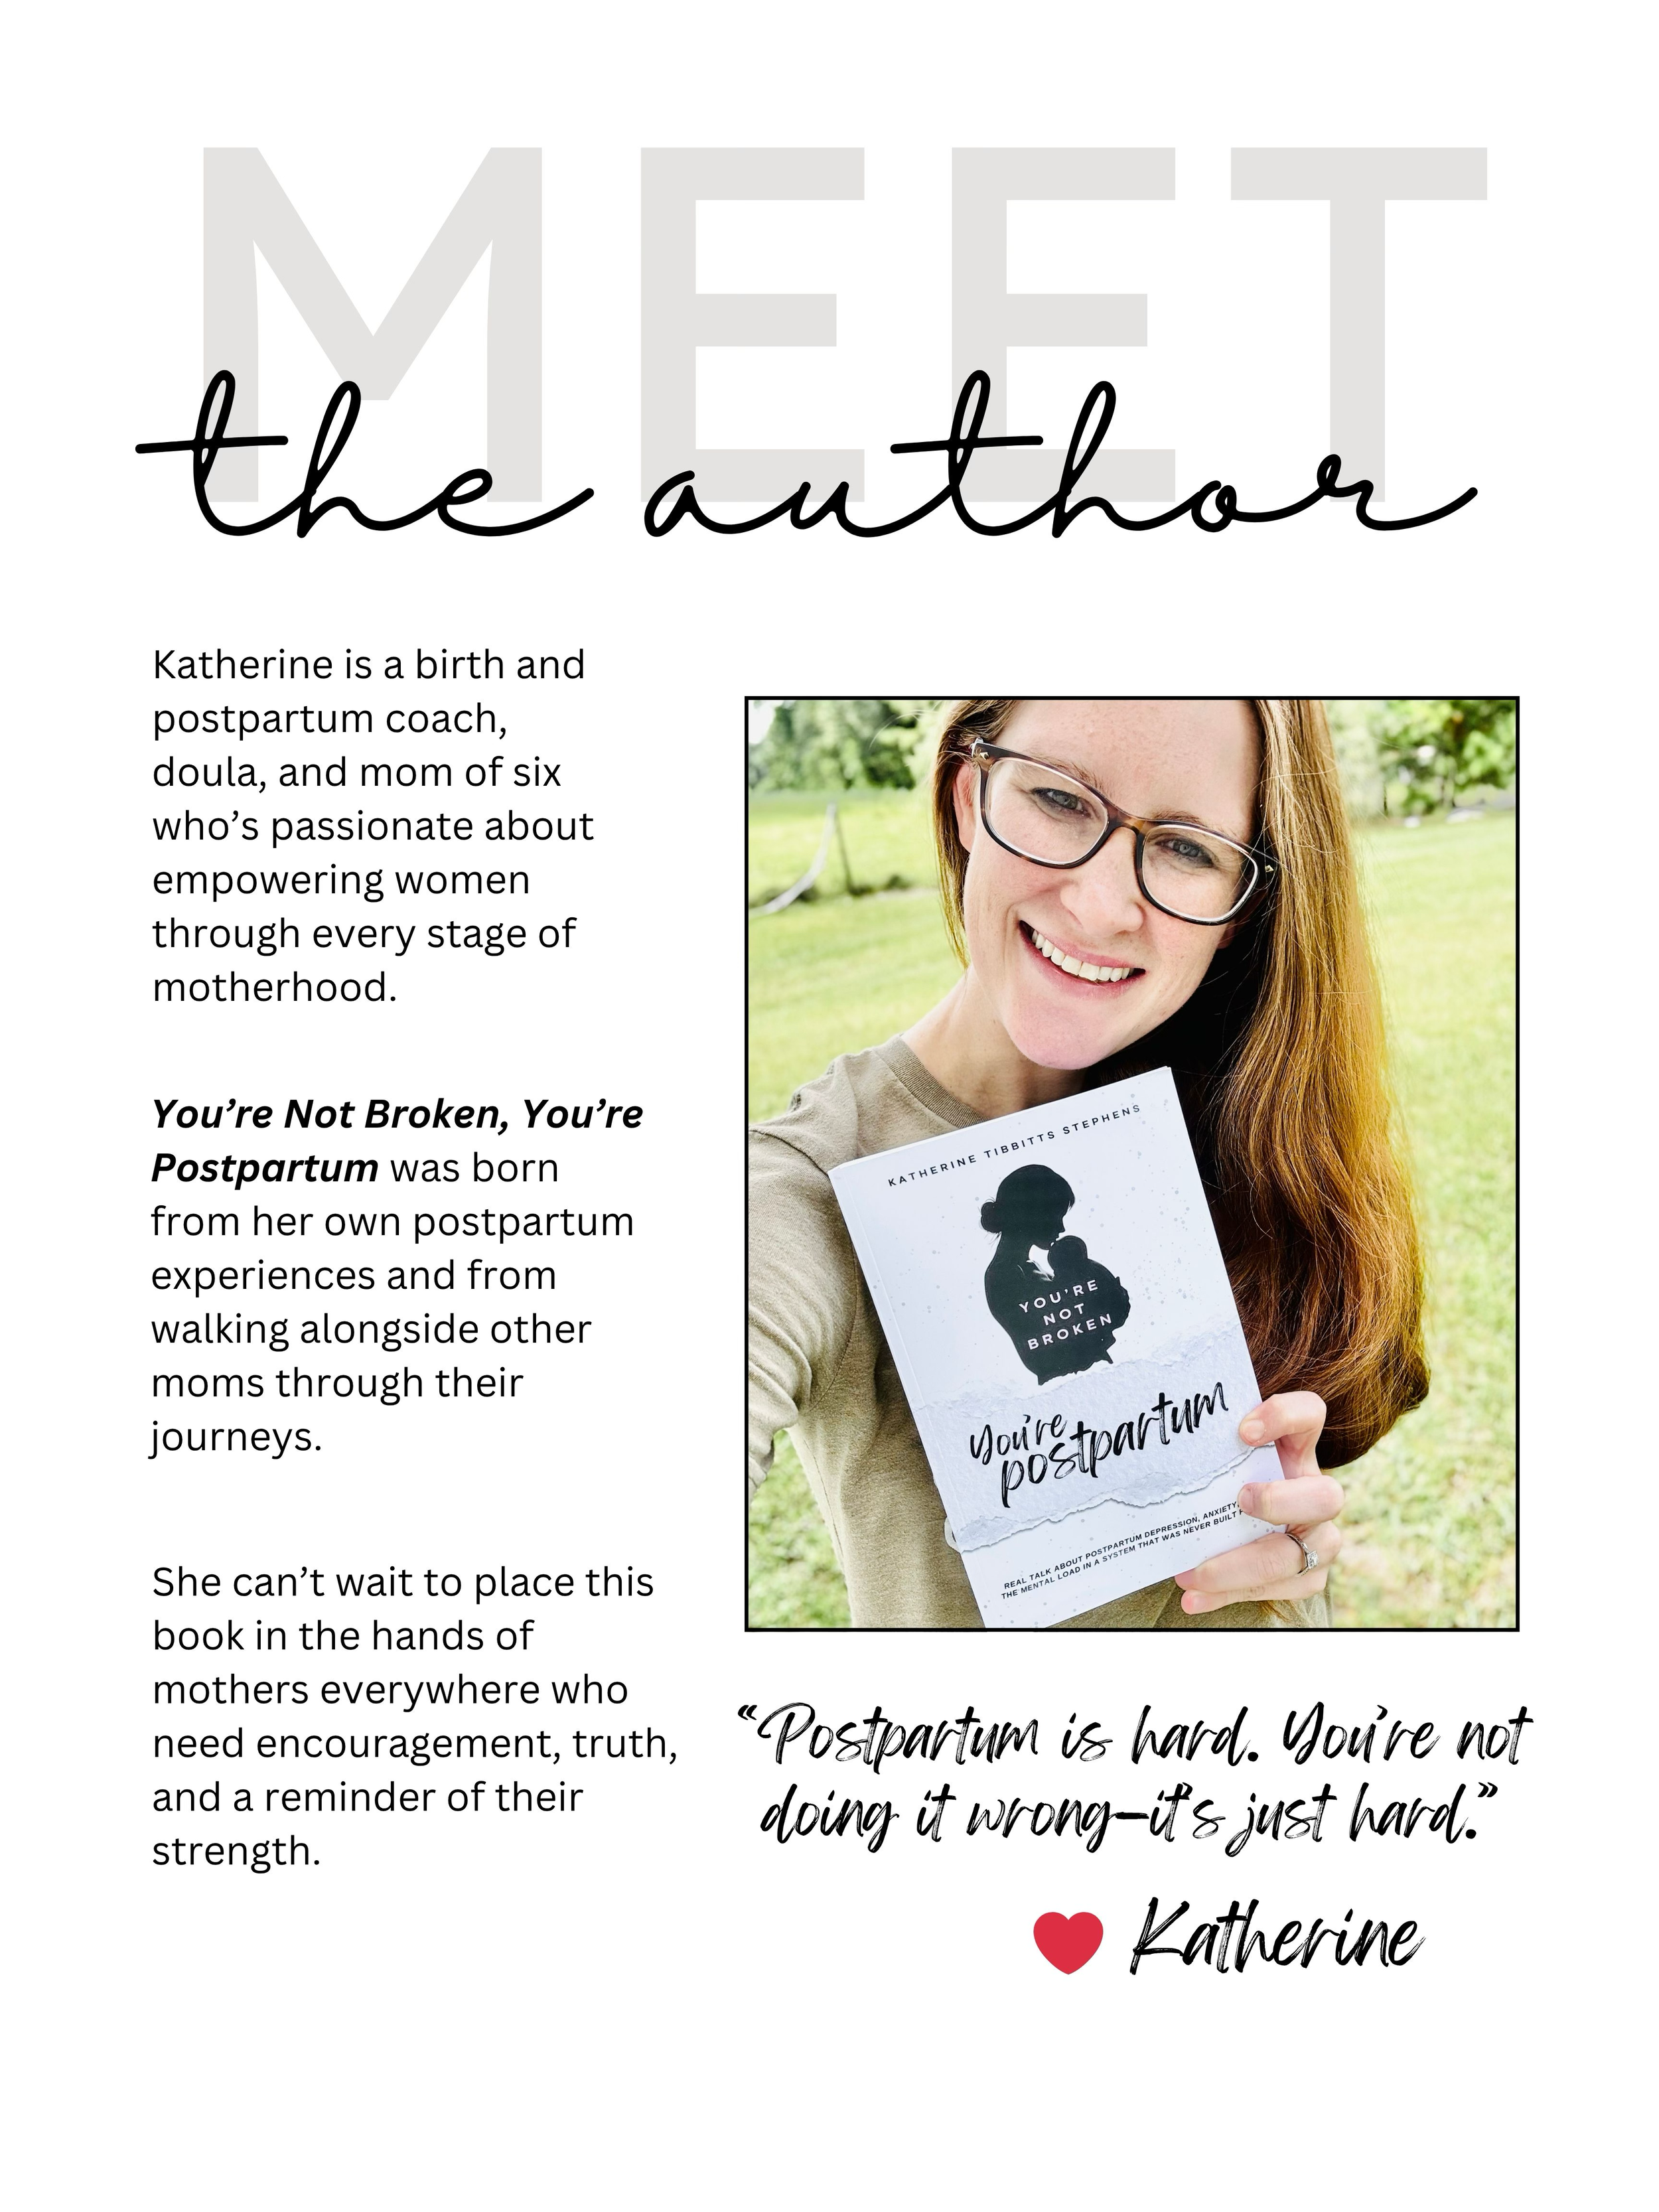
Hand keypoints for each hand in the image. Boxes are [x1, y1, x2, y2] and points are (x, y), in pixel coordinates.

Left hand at [1172, 1391, 1341, 1615]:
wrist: (1241, 1527)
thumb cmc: (1226, 1482)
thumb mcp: (1222, 1461)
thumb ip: (1205, 1447)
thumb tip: (1149, 1444)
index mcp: (1295, 1450)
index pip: (1309, 1415)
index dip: (1285, 1417)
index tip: (1243, 1431)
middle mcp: (1316, 1493)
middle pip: (1326, 1496)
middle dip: (1281, 1500)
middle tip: (1239, 1501)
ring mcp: (1319, 1537)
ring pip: (1303, 1554)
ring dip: (1243, 1566)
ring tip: (1193, 1574)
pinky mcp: (1309, 1575)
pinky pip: (1279, 1589)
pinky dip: (1230, 1594)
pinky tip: (1194, 1598)